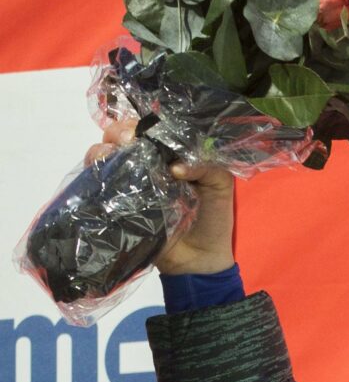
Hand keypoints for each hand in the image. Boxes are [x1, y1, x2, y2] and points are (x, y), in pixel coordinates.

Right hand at [86, 120, 236, 273]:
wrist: (199, 258)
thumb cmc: (213, 217)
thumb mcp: (220, 185)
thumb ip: (206, 167)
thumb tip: (175, 166)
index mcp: (171, 154)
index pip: (151, 128)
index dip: (144, 123)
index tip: (144, 129)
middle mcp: (147, 163)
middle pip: (122, 135)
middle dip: (119, 131)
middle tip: (127, 140)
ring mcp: (129, 181)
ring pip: (104, 153)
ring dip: (103, 148)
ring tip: (111, 154)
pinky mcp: (115, 200)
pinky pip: (97, 180)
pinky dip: (95, 170)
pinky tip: (102, 170)